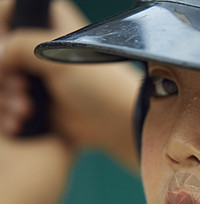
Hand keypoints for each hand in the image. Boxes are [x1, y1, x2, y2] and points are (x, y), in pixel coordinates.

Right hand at [0, 0, 140, 167]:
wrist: (116, 122)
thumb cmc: (98, 83)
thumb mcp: (56, 54)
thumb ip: (18, 45)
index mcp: (49, 21)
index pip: (7, 13)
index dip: (1, 32)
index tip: (5, 51)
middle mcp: (39, 47)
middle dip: (2, 75)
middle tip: (21, 87)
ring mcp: (35, 75)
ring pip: (0, 81)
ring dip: (5, 97)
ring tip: (26, 109)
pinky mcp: (35, 101)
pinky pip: (6, 105)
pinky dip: (7, 114)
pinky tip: (21, 122)